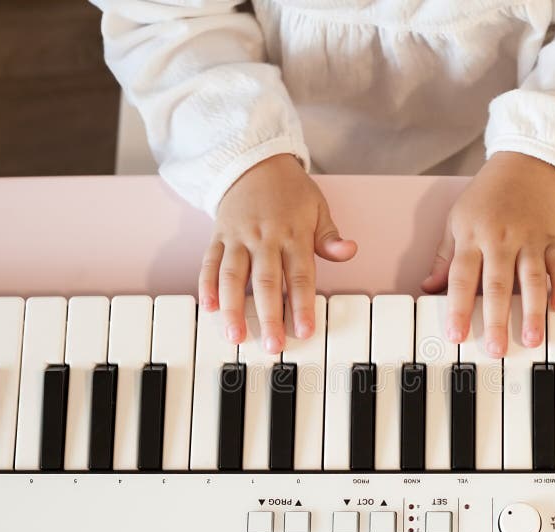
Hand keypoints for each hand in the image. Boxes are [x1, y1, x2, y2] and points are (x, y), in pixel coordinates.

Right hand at [199, 153, 356, 352]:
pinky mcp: (218, 236)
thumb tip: (349, 251)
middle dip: (269, 316)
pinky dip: (206, 284)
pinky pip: (209, 262)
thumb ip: (330, 237)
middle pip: (266, 282)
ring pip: (232, 275)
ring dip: (232, 306)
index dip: (302, 305)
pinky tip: (208, 307)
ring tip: (235, 334)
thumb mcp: (318, 208)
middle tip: (272, 345)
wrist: (253, 163)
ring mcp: (238, 238)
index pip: (300, 275)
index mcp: (293, 234)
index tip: (305, 330)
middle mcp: (264, 238)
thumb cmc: (289, 192)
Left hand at [422, 151, 554, 355]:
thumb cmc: (485, 198)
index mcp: (472, 237)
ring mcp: (530, 238)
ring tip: (532, 339)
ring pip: (532, 278)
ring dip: (533, 311)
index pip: (461, 278)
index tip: (456, 335)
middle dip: (496, 319)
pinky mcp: (553, 237)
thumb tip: (429, 287)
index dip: (458, 308)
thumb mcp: (456, 222)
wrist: (523, 166)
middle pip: (497, 284)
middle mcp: (501, 238)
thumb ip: (444, 258)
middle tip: (496, 349)